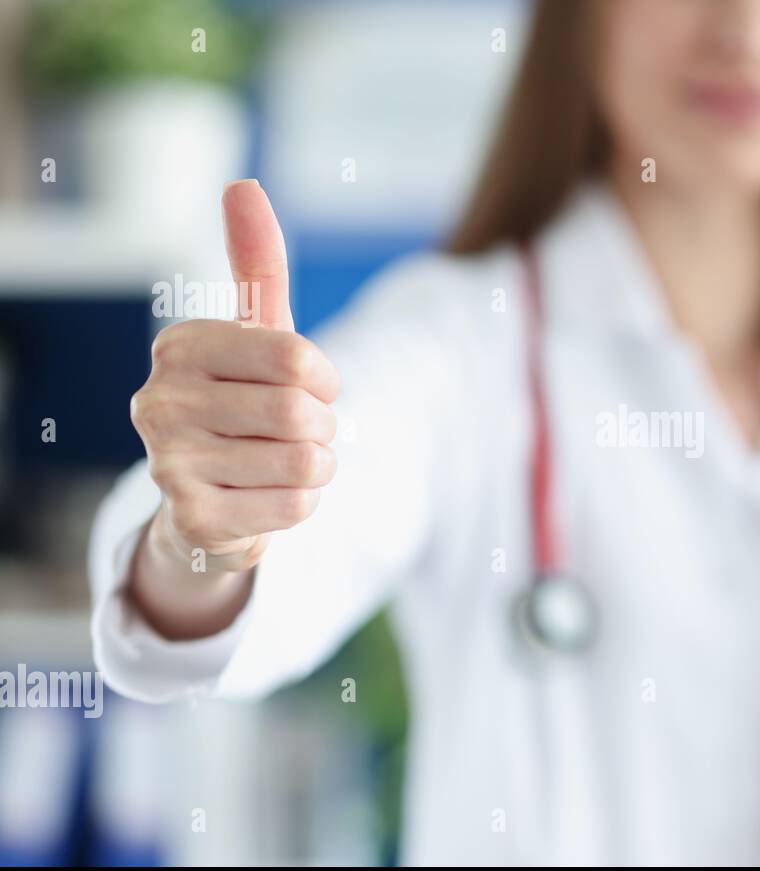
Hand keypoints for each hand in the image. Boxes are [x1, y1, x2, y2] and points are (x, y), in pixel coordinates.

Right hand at [130, 180, 339, 573]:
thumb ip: (257, 265)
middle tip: (299, 432)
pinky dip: (302, 502)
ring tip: (283, 462)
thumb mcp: (255, 334)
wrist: (207, 498)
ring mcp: (168, 465)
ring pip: (304, 462)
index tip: (308, 386)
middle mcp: (159, 401)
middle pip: (301, 413)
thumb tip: (243, 186)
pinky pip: (295, 507)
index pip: (296, 359)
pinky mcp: (193, 520)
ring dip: (317, 466)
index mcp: (179, 347)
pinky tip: (267, 496)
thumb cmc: (242, 401)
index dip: (325, 379)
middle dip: (322, 426)